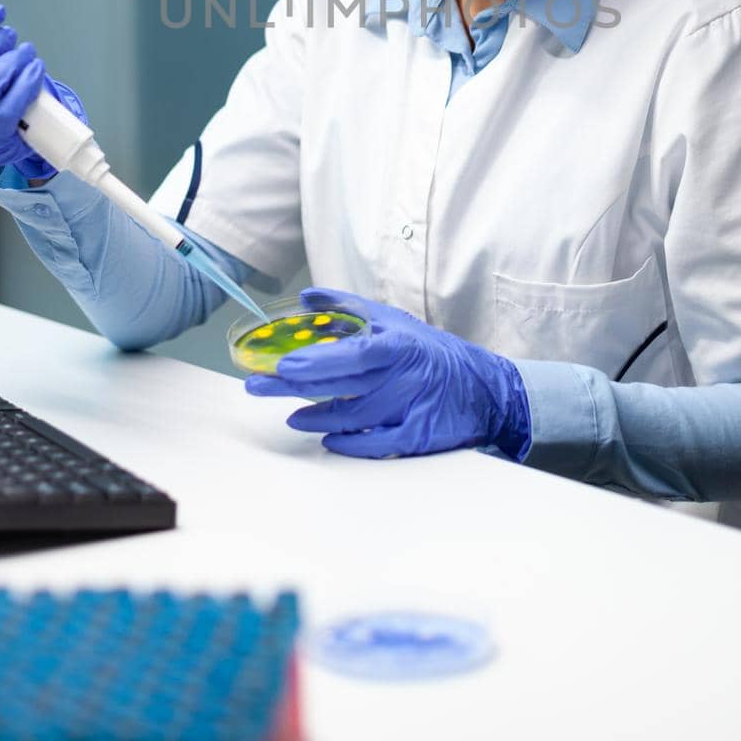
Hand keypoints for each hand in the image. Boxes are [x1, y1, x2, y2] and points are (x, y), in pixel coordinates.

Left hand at [245, 286, 531, 459]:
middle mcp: (403, 377)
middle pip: (340, 387)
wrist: (482, 387)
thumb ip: (348, 306)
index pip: (352, 354)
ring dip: (315, 417)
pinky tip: (327, 438)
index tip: (283, 363)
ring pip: (351, 418)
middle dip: (293, 387)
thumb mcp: (393, 319)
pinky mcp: (416, 437)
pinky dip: (347, 442)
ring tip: (292, 415)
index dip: (317, 360)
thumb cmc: (431, 351)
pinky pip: (374, 444)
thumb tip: (307, 296)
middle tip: (258, 386)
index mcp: (397, 345)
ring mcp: (409, 410)